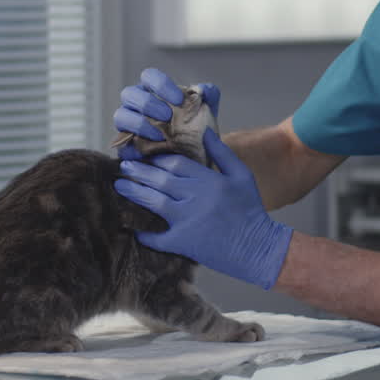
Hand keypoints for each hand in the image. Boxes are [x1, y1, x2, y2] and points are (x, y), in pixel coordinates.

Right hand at [113, 67, 218, 159]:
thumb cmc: (197, 127)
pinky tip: (152, 149)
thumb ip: (208, 94)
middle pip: (129, 94)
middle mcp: (137, 104)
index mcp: (154, 90)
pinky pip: (121, 142)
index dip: (161, 85)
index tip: (179, 99)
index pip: (149, 77)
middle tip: (167, 116)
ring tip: (159, 134)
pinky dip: (134, 145)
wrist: (197, 156)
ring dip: (139, 124)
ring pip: (121, 116)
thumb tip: (200, 89)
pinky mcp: (126, 144)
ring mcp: (129, 124)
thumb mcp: (208, 109)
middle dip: (148, 104)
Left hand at [115, 128, 291, 288]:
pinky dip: (145, 235)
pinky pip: (158, 238)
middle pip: (161, 180)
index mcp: (210, 180)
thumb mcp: (241, 176)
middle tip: (124, 168)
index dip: (158, 159)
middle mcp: (196, 198)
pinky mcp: (185, 242)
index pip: (176, 163)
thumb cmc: (251, 210)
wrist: (258, 247)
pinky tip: (134, 230)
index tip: (145, 156)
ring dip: (135, 194)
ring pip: (154, 202)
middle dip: (140, 172)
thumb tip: (205, 132)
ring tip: (121, 187)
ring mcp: (189, 220)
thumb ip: (222, 153)